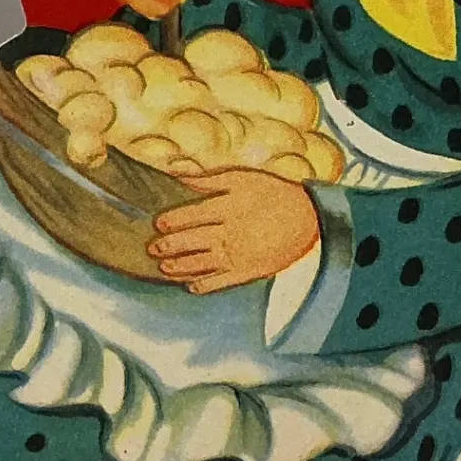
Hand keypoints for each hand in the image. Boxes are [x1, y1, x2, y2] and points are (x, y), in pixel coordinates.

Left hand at [149, 169, 319, 293]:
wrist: (307, 218)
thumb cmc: (273, 193)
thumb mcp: (241, 179)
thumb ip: (207, 179)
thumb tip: (176, 174)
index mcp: (228, 208)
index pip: (192, 216)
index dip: (172, 221)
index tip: (159, 223)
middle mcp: (230, 234)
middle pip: (191, 242)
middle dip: (169, 246)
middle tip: (153, 248)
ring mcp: (238, 255)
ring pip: (200, 265)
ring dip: (179, 268)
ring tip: (164, 268)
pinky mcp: (247, 272)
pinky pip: (220, 282)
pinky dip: (203, 285)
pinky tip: (190, 286)